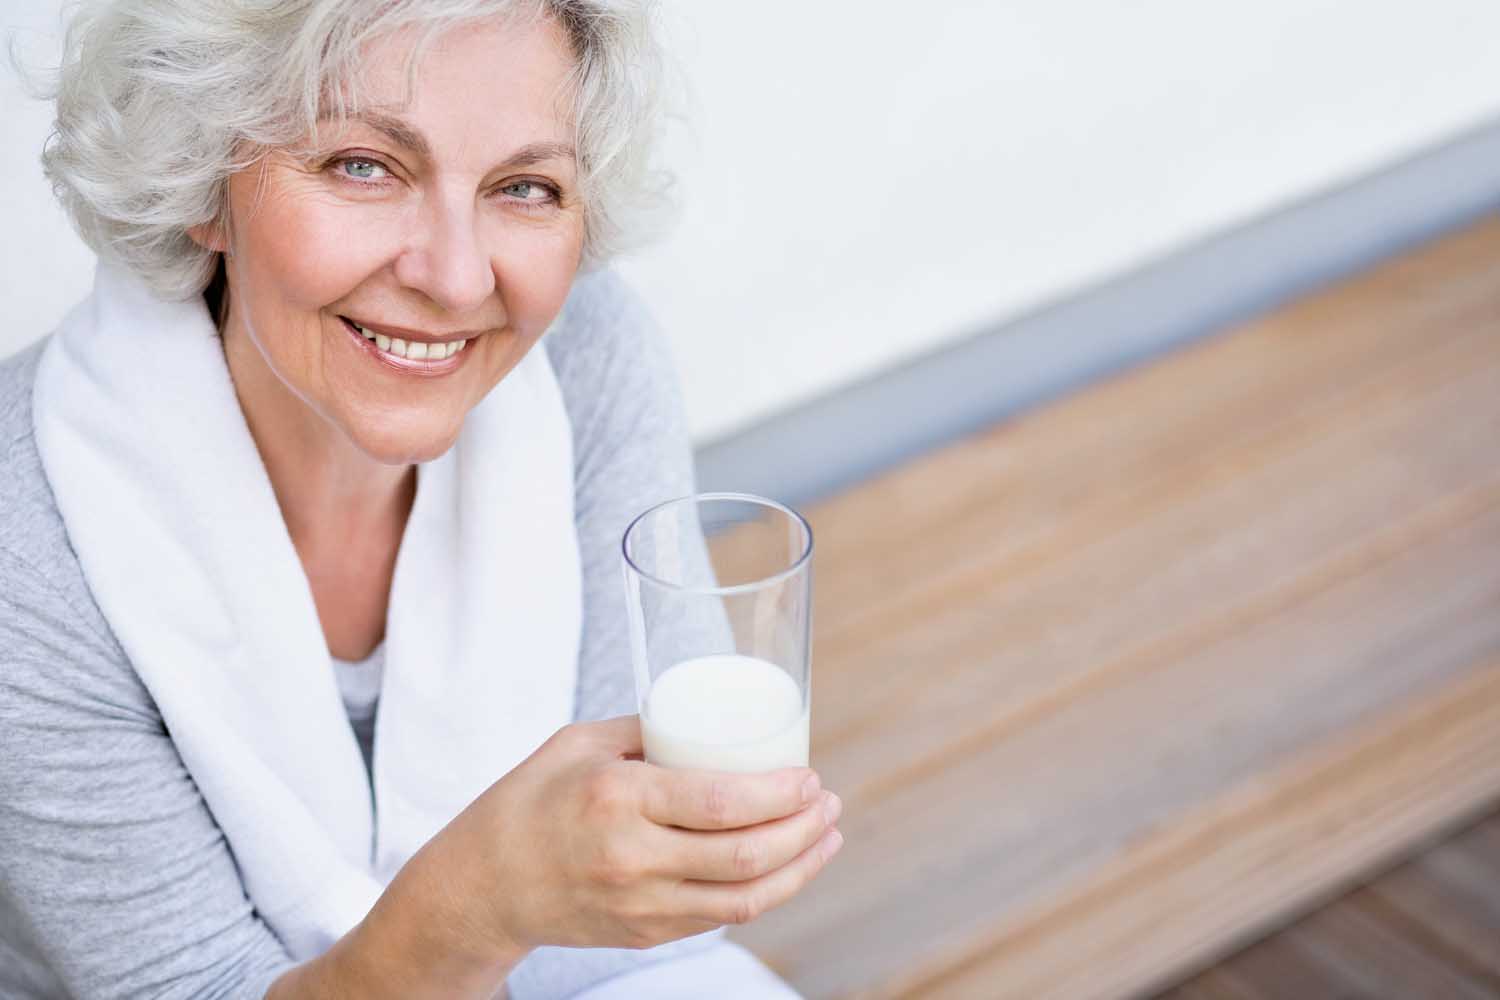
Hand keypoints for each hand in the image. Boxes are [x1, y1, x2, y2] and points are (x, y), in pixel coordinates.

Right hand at [428, 715, 842, 956]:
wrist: (483, 885)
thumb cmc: (530, 800)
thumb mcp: (580, 743)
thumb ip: (647, 730)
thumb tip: (711, 714)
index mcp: (619, 800)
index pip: (720, 802)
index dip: (779, 794)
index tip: (808, 776)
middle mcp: (633, 858)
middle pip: (745, 856)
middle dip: (804, 830)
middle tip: (829, 802)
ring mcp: (641, 904)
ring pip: (744, 899)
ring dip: (799, 869)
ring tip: (827, 837)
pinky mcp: (646, 933)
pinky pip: (719, 917)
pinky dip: (763, 892)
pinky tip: (785, 866)